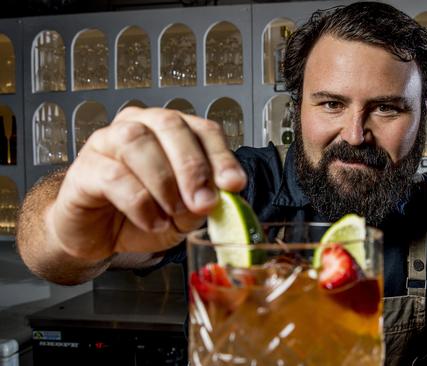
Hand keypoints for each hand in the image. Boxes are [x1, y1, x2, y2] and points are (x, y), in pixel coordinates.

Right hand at [49, 107, 246, 260]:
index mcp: (171, 131)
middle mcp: (139, 125)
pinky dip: (139, 202)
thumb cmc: (142, 215)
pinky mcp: (85, 168)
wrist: (98, 236)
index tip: (234, 184)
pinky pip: (113, 175)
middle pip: (170, 125)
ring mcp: (107, 141)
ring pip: (137, 141)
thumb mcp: (184, 214)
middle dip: (192, 166)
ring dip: (163, 182)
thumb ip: (202, 203)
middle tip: (203, 202)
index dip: (221, 156)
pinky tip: (152, 220)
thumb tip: (220, 198)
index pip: (203, 129)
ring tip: (173, 213)